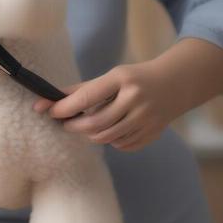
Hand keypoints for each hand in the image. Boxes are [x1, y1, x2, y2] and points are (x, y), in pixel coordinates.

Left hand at [33, 61, 174, 150]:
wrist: (175, 83)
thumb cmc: (133, 79)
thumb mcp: (110, 77)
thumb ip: (81, 90)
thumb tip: (47, 102)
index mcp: (122, 79)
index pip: (87, 97)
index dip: (64, 107)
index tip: (49, 111)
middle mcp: (135, 99)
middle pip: (94, 123)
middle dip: (74, 126)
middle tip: (66, 123)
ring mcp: (146, 118)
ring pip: (106, 137)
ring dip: (89, 135)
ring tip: (85, 126)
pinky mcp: (152, 133)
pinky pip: (121, 145)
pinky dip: (109, 141)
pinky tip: (110, 130)